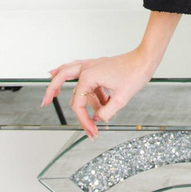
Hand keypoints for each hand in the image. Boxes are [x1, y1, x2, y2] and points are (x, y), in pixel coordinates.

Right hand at [41, 49, 156, 139]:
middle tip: (44, 102)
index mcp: (89, 76)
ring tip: (52, 93)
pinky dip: (82, 87)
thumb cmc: (135, 73)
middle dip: (52, 91)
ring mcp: (93, 66)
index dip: (83, 121)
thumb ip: (106, 112)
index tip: (92, 132)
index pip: (78, 104)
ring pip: (69, 71)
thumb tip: (97, 118)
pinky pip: (84, 75)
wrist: (146, 59)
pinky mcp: (100, 66)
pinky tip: (81, 93)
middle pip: (62, 78)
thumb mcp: (121, 99)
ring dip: (62, 83)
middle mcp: (88, 69)